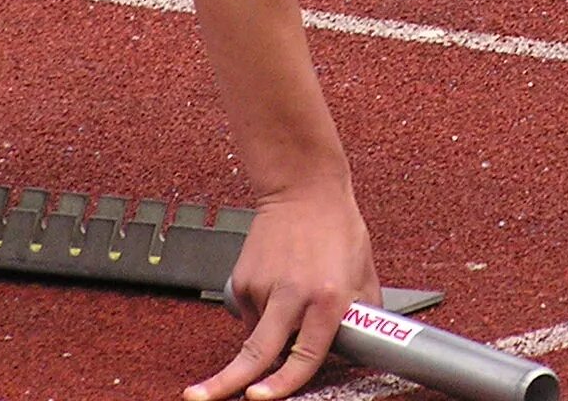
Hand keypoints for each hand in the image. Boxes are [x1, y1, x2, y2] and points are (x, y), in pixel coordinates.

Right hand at [185, 186, 380, 400]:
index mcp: (328, 296)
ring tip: (291, 298)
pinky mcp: (242, 278)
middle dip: (228, 383)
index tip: (261, 399)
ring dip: (270, 334)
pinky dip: (262, 312)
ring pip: (257, 335)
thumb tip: (359, 345)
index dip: (282, 385)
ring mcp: (262, 285)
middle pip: (256, 353)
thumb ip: (360, 313)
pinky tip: (278, 286)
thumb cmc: (336, 226)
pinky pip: (249, 314)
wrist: (303, 187)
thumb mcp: (363, 272)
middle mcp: (292, 293)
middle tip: (205, 398)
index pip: (305, 356)